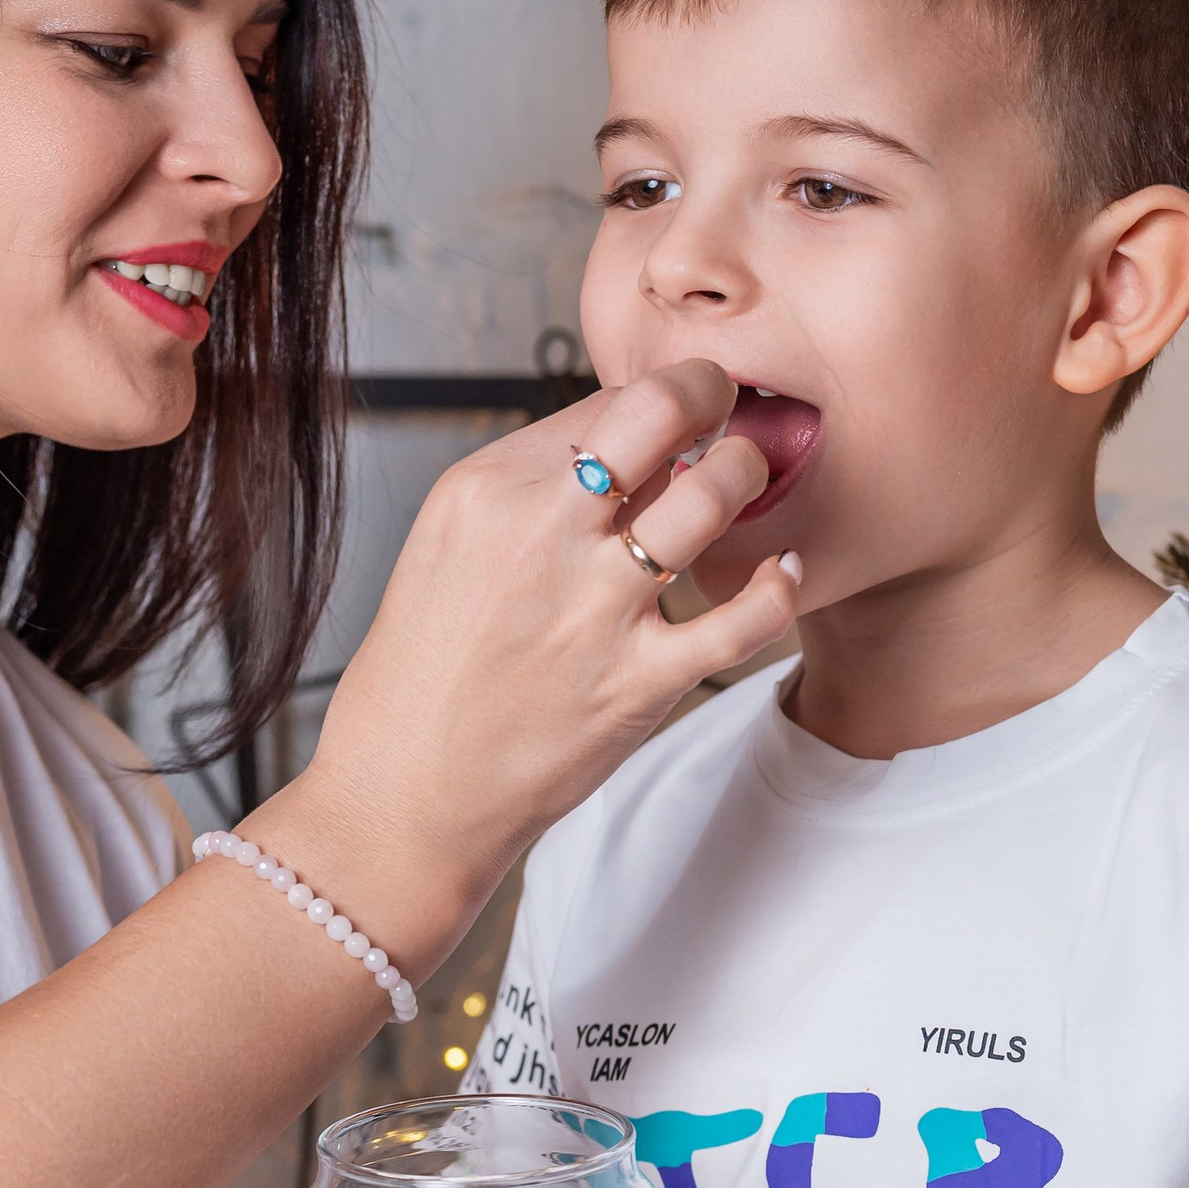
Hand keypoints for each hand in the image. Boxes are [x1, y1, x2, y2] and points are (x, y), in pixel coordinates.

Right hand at [250, 363, 799, 968]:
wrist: (406, 794)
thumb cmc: (426, 672)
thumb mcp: (448, 546)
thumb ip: (531, 491)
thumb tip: (625, 448)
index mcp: (486, 489)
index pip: (603, 400)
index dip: (656, 396)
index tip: (677, 410)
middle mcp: (542, 533)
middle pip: (658, 411)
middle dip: (711, 393)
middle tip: (728, 410)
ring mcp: (593, 609)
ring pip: (713, 496)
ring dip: (745, 475)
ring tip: (744, 484)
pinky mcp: (638, 683)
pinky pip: (747, 616)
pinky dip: (781, 586)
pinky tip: (782, 573)